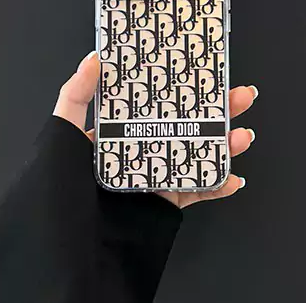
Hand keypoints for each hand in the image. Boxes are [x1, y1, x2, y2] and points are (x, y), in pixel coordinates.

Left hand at [53, 51, 257, 208]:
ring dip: (227, 144)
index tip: (207, 70)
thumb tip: (92, 59)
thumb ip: (75, 96)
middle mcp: (149, 147)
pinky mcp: (168, 201)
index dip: (186, 84)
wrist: (70, 246)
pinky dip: (219, 186)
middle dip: (221, 109)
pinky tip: (234, 178)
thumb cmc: (62, 185)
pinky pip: (199, 191)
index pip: (162, 99)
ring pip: (202, 154)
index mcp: (127, 127)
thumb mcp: (63, 134)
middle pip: (191, 123)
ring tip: (242, 136)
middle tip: (241, 96)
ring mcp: (161, 174)